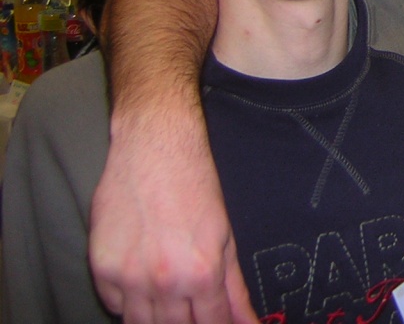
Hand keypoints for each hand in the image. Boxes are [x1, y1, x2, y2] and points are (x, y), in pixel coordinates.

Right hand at [89, 105, 257, 323]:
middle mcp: (165, 280)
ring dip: (157, 319)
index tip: (215, 322)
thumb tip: (249, 323)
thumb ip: (234, 288)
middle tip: (191, 311)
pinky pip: (113, 304)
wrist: (155, 149)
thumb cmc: (196, 187)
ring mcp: (129, 276)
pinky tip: (142, 286)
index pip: (211, 323)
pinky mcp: (101, 267)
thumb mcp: (225, 237)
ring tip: (168, 301)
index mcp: (202, 273)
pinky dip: (128, 303)